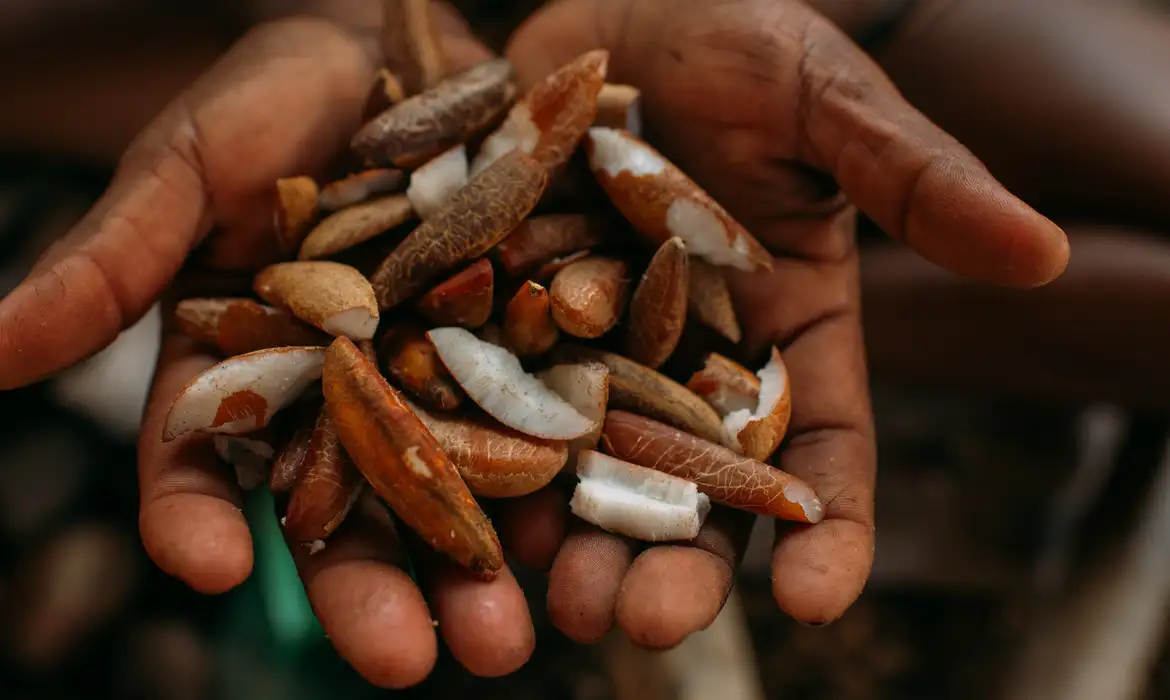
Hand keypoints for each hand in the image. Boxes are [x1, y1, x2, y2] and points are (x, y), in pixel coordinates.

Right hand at [0, 7, 540, 687]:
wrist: (386, 49)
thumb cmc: (263, 104)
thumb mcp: (180, 175)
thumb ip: (108, 264)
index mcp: (244, 377)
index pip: (203, 468)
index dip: (195, 520)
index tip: (208, 569)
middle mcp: (341, 399)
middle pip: (348, 509)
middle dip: (375, 589)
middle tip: (407, 664)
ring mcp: (435, 377)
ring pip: (455, 488)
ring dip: (481, 566)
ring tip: (510, 639)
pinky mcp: (517, 343)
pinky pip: (541, 415)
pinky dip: (562, 474)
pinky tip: (588, 530)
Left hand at [493, 0, 1069, 647]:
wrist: (608, 6)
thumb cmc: (732, 36)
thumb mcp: (820, 100)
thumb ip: (912, 177)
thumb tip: (1039, 249)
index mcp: (785, 327)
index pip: (821, 445)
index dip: (828, 528)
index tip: (816, 601)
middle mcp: (689, 358)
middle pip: (695, 484)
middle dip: (677, 560)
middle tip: (646, 624)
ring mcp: (593, 347)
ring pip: (590, 467)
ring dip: (574, 540)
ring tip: (560, 602)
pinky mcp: (506, 316)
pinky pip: (494, 398)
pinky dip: (484, 456)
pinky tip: (470, 511)